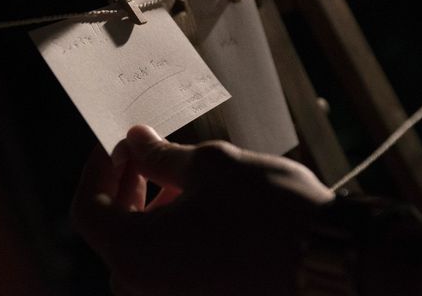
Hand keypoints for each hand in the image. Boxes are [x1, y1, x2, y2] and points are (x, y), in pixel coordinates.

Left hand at [72, 125, 333, 295]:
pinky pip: (165, 270)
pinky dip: (168, 237)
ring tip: (175, 180)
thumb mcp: (209, 168)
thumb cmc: (268, 211)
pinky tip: (196, 211)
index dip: (97, 170)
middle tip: (141, 155)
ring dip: (146, 212)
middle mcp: (144, 287)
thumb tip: (135, 140)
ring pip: (139, 252)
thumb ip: (159, 155)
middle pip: (111, 232)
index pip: (89, 209)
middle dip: (123, 187)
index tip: (116, 143)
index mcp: (135, 254)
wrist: (333, 264)